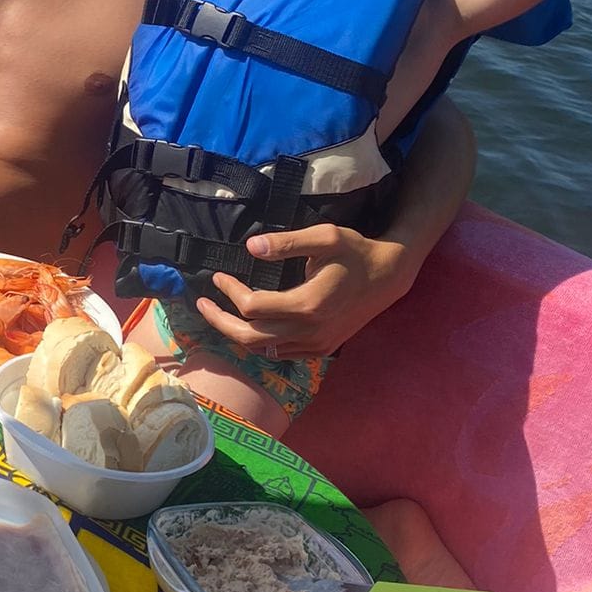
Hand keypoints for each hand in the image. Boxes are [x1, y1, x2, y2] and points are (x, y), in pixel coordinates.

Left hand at [194, 225, 412, 357]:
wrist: (389, 278)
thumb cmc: (356, 252)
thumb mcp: (325, 237)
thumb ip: (286, 242)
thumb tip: (250, 247)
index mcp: (308, 305)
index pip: (252, 306)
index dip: (229, 292)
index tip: (218, 276)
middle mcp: (310, 331)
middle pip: (250, 337)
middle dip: (220, 321)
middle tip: (202, 304)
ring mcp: (316, 344)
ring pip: (263, 350)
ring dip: (237, 334)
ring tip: (220, 314)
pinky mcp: (321, 349)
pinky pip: (281, 354)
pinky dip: (260, 343)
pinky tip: (250, 326)